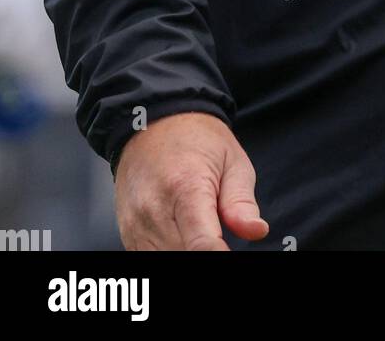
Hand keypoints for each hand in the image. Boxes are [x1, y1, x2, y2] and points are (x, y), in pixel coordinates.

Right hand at [113, 111, 269, 249]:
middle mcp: (154, 210)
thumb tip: (256, 231)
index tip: (231, 253)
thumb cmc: (197, 140)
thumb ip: (241, 201)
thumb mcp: (232, 160)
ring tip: (203, 231)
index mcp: (186, 188)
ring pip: (165, 262)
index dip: (220, 256)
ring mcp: (136, 224)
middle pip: (185, 257)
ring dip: (187, 253)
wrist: (153, 122)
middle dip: (207, 253)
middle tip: (222, 237)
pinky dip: (170, 252)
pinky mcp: (128, 233)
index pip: (202, 245)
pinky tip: (183, 237)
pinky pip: (150, 258)